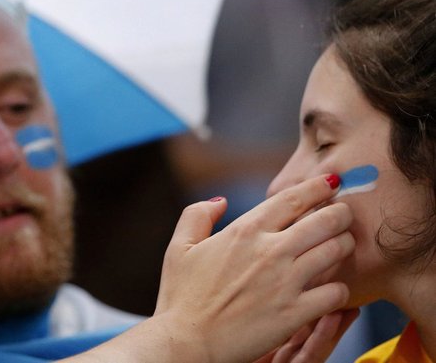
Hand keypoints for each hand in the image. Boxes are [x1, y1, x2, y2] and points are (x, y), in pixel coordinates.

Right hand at [152, 174, 354, 362]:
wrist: (186, 342)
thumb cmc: (181, 297)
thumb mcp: (179, 248)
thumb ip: (197, 215)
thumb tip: (220, 201)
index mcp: (243, 231)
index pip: (291, 198)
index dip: (317, 187)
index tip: (330, 181)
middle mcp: (270, 251)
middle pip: (324, 220)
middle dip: (341, 212)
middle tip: (345, 213)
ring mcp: (285, 282)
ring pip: (336, 251)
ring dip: (345, 244)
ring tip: (344, 245)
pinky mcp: (296, 312)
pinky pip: (336, 293)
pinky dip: (340, 288)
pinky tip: (334, 289)